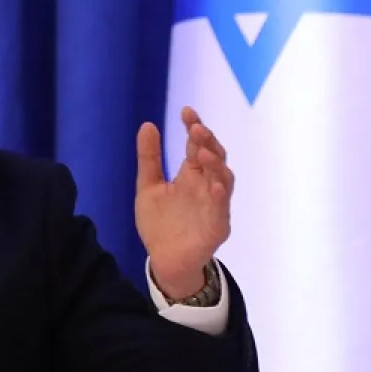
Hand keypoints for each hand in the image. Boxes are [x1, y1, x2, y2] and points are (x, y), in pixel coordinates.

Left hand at [135, 106, 232, 297]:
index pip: (197, 146)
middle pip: (214, 158)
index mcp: (191, 175)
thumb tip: (147, 124)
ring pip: (223, 180)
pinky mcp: (217, 226)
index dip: (195, 127)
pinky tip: (215, 186)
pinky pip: (222, 210)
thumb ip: (149, 158)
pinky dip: (220, 197)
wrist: (163, 260)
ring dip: (216, 165)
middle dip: (207, 142)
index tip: (186, 111)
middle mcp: (206, 186)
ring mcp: (214, 205)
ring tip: (203, 152)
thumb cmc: (160, 223)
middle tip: (195, 128)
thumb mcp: (148, 186)